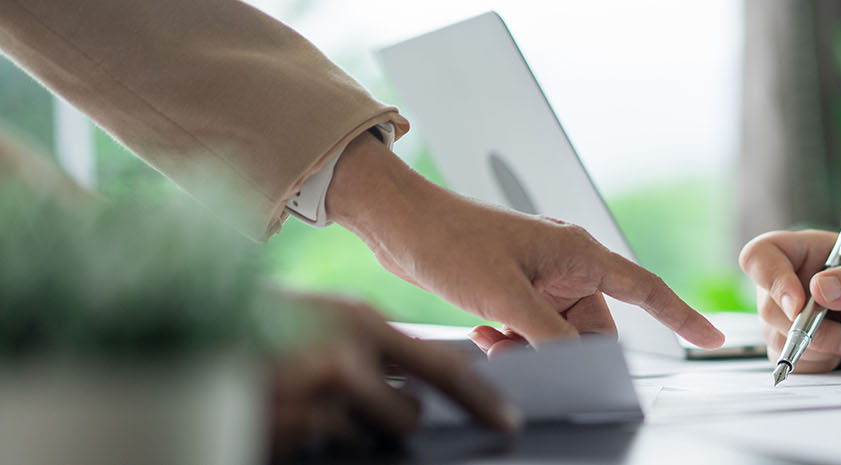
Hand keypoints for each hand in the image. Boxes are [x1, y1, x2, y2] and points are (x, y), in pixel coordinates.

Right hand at [267, 293, 517, 456]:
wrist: (167, 339)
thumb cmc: (242, 325)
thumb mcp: (310, 318)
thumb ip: (359, 343)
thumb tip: (409, 382)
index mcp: (356, 321)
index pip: (443, 366)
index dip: (481, 398)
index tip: (507, 421)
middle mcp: (344, 360)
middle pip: (408, 416)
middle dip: (388, 419)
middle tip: (347, 400)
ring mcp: (315, 404)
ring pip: (364, 438)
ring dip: (342, 429)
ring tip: (297, 398)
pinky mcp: (290, 436)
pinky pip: (322, 449)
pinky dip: (305, 438)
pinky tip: (275, 411)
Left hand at [325, 135, 723, 349]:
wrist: (399, 224)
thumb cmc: (450, 241)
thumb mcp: (505, 297)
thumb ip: (548, 336)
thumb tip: (576, 364)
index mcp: (579, 252)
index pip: (646, 289)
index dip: (682, 316)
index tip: (712, 337)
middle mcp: (567, 262)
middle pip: (595, 326)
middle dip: (565, 349)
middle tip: (526, 353)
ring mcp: (541, 275)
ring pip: (560, 333)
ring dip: (531, 346)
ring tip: (495, 338)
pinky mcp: (516, 285)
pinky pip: (533, 328)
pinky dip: (512, 339)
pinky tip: (486, 334)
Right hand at [738, 231, 840, 372]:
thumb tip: (820, 287)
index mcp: (804, 252)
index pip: (761, 256)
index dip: (771, 280)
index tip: (798, 306)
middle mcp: (788, 282)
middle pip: (768, 308)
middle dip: (807, 330)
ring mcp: (786, 316)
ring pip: (778, 340)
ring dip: (818, 350)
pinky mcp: (792, 344)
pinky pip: (789, 361)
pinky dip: (818, 364)